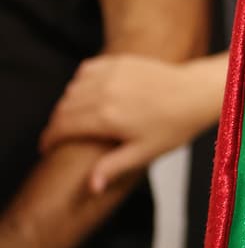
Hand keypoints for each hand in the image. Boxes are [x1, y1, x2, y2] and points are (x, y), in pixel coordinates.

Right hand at [39, 53, 225, 191]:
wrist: (195, 93)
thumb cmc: (173, 125)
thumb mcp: (144, 153)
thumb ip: (113, 167)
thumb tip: (90, 187)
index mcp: (106, 117)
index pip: (63, 126)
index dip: (49, 138)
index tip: (46, 146)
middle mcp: (104, 92)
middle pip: (63, 107)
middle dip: (57, 122)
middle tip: (60, 135)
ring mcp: (111, 73)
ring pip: (72, 87)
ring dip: (68, 102)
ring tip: (74, 117)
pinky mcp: (119, 61)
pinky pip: (87, 69)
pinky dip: (81, 81)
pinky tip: (88, 93)